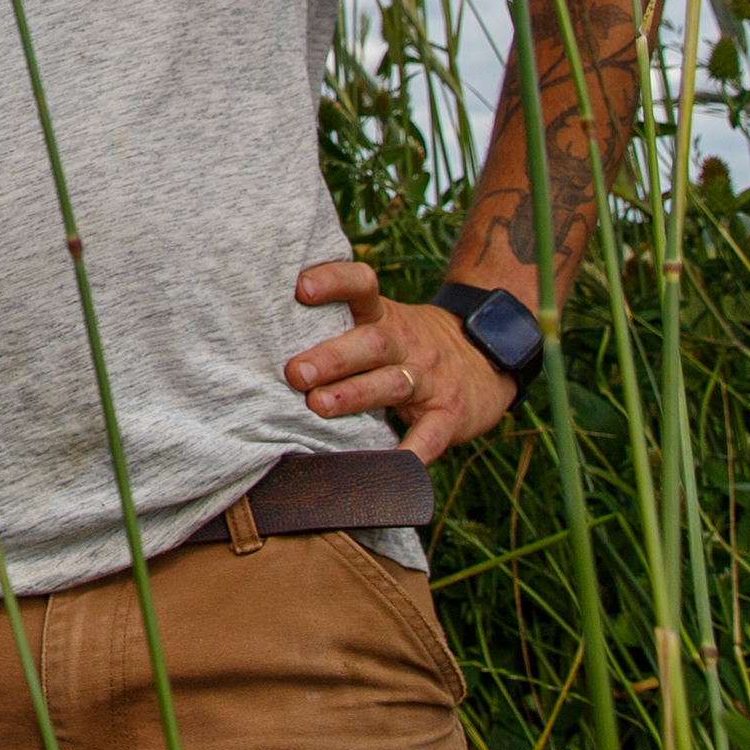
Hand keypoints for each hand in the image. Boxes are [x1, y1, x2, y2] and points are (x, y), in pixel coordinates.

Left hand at [283, 260, 515, 464]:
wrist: (490, 358)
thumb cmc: (408, 344)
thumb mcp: (383, 323)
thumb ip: (337, 325)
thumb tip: (260, 333)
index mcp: (384, 317)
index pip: (363, 287)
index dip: (335, 282)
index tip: (301, 287)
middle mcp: (406, 343)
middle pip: (371, 341)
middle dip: (332, 356)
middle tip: (294, 372)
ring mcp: (431, 378)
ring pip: (393, 383)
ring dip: (354, 395)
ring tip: (317, 406)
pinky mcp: (450, 415)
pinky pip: (430, 435)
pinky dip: (411, 453)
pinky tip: (389, 467)